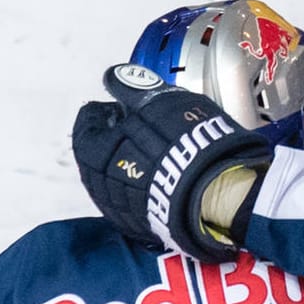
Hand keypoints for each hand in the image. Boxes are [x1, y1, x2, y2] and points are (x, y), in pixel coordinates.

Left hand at [72, 65, 273, 261]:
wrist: (215, 191)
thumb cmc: (184, 142)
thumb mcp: (159, 100)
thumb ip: (132, 87)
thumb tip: (114, 77)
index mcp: (92, 150)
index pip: (88, 121)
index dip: (110, 108)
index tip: (129, 106)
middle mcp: (96, 184)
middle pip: (98, 152)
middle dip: (116, 138)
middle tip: (145, 127)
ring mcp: (117, 209)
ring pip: (115, 178)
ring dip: (131, 163)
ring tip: (160, 152)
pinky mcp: (140, 226)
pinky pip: (134, 199)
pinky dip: (144, 186)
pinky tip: (167, 176)